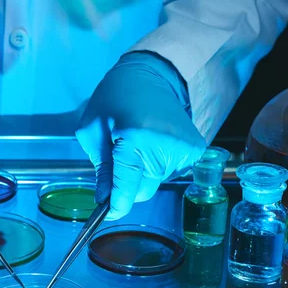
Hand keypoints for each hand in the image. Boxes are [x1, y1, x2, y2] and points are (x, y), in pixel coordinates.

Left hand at [76, 52, 205, 219]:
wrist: (149, 75)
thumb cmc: (113, 99)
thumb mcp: (92, 131)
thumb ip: (101, 170)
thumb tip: (105, 200)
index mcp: (135, 138)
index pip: (127, 186)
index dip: (115, 204)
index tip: (106, 212)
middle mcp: (165, 146)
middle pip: (142, 190)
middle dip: (127, 185)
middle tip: (117, 160)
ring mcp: (184, 149)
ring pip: (156, 183)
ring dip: (142, 173)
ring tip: (136, 144)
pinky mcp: (195, 149)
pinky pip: (169, 173)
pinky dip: (157, 165)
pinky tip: (152, 144)